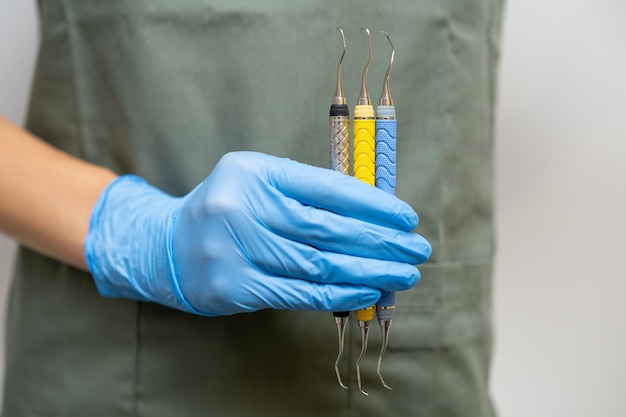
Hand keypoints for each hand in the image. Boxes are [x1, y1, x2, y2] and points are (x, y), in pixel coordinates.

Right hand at [85, 152, 430, 315]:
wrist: (167, 246)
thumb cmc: (229, 210)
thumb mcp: (261, 184)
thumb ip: (308, 194)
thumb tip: (375, 217)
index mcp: (254, 171)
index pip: (326, 188)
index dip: (373, 204)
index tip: (407, 217)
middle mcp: (241, 207)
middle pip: (327, 229)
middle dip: (380, 241)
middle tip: (417, 249)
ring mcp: (233, 249)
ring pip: (318, 264)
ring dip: (368, 271)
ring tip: (404, 273)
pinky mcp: (233, 287)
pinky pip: (298, 293)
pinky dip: (338, 294)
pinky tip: (367, 291)